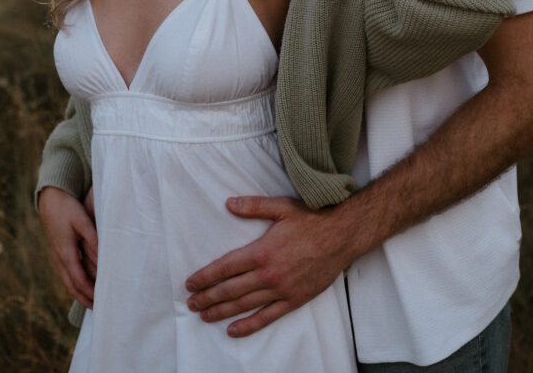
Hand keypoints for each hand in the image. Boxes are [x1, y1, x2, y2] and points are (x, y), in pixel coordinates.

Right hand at [38, 186, 97, 307]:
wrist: (49, 198)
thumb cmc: (68, 207)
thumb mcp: (82, 222)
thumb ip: (93, 239)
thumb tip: (103, 257)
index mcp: (65, 252)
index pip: (79, 279)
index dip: (89, 292)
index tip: (100, 301)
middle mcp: (58, 257)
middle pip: (71, 285)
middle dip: (84, 297)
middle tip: (97, 308)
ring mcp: (55, 255)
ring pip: (66, 280)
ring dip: (78, 292)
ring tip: (91, 300)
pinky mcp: (56, 251)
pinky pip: (65, 273)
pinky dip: (74, 282)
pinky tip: (81, 283)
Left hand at [184, 195, 350, 337]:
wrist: (342, 236)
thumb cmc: (312, 219)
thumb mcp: (281, 207)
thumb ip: (254, 206)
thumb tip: (229, 203)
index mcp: (262, 251)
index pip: (226, 267)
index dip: (206, 277)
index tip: (190, 284)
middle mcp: (268, 274)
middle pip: (231, 290)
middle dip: (208, 297)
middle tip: (191, 303)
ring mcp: (281, 289)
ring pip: (245, 305)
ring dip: (222, 311)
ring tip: (205, 316)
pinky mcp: (294, 300)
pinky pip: (267, 316)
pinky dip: (249, 325)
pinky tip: (234, 330)